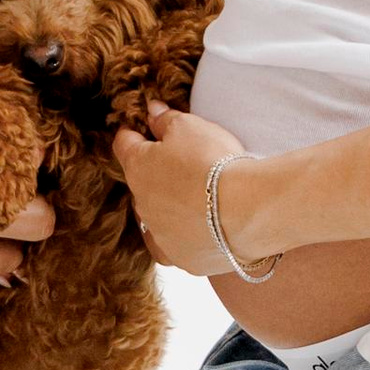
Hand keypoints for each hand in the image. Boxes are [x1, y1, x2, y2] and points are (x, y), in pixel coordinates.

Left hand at [111, 99, 251, 270]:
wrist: (246, 211)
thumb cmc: (214, 163)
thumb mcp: (189, 126)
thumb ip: (165, 119)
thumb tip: (150, 111)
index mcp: (137, 167)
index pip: (124, 145)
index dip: (135, 134)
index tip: (145, 130)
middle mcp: (141, 204)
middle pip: (141, 183)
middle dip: (154, 173)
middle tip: (181, 164)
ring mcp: (159, 235)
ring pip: (155, 216)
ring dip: (168, 206)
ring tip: (194, 198)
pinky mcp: (180, 259)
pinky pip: (172, 246)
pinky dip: (180, 236)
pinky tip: (194, 230)